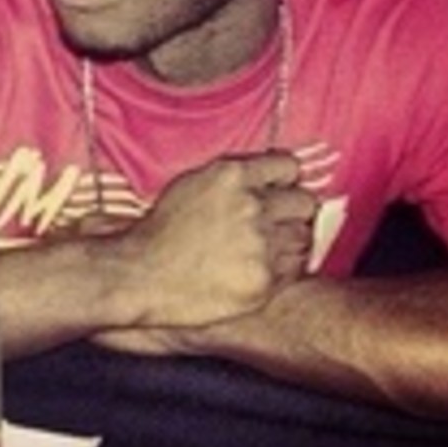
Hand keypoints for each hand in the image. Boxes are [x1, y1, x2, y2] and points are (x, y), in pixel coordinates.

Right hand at [109, 153, 317, 328]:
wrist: (143, 273)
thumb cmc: (163, 229)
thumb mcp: (194, 182)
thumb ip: (235, 176)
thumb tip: (271, 176)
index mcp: (232, 175)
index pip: (289, 166)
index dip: (285, 180)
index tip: (280, 189)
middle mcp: (251, 206)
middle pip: (304, 202)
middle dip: (293, 211)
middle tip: (277, 222)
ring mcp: (260, 245)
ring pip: (304, 237)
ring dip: (289, 241)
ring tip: (264, 249)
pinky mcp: (263, 281)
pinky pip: (294, 269)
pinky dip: (282, 269)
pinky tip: (258, 268)